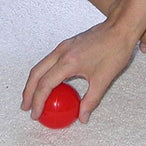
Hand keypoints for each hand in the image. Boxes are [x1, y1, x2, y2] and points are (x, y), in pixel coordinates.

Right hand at [21, 19, 136, 123]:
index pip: (45, 84)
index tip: (35, 114)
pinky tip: (49, 83)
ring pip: (41, 65)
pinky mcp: (67, 44)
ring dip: (34, 82)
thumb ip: (91, 100)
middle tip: (26, 107)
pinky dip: (43, 73)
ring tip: (33, 97)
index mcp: (68, 62)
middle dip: (28, 92)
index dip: (38, 101)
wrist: (120, 28)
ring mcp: (63, 46)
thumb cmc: (114, 50)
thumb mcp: (103, 79)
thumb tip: (82, 117)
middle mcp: (61, 52)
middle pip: (36, 73)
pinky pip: (49, 60)